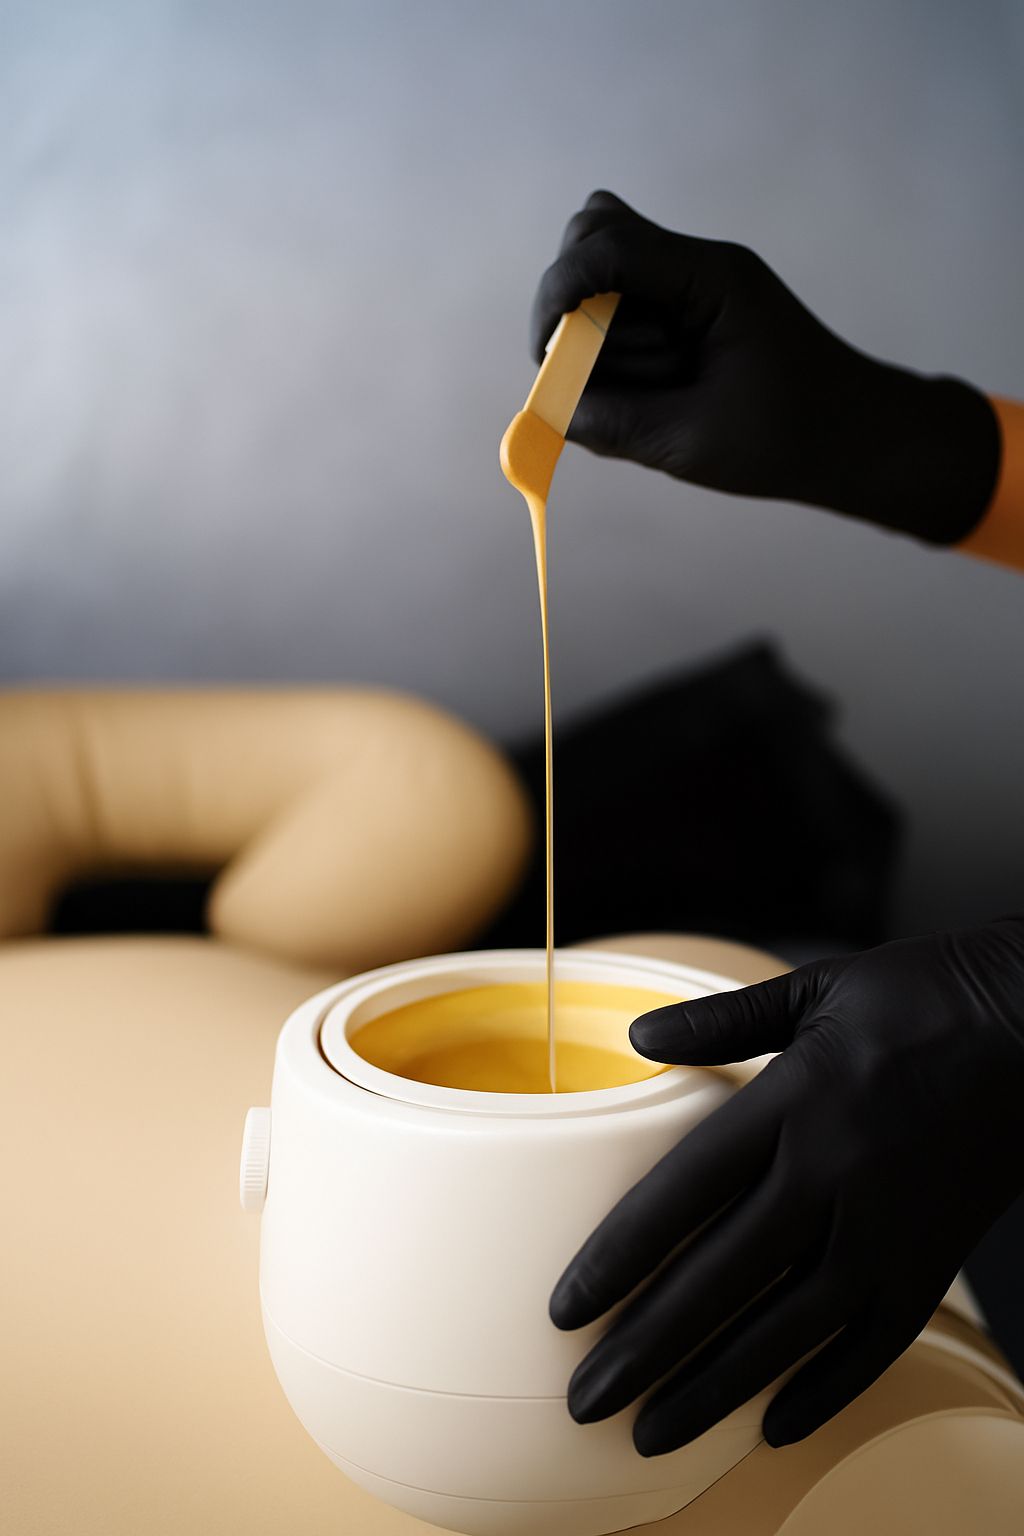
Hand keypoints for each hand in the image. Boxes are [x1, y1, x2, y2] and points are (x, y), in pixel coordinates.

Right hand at [532, 190, 998, 542]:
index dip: (558, 294)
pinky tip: (649, 386)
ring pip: (604, 267)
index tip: (545, 357)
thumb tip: (551, 407)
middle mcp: (700, 263)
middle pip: (595, 233)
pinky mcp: (693, 307)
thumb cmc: (791, 439)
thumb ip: (615, 422)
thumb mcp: (692, 442)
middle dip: (574, 305)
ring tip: (649, 391)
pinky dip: (617, 343)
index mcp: (710, 277)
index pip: (606, 245)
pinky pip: (627, 303)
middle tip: (600, 373)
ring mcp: (697, 281)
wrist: (859, 436)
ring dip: (600, 330)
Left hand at [550, 919, 1023, 1452]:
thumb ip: (722, 1019)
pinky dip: (823, 1390)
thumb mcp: (817, 988)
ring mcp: (888, 1228)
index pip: (683, 1194)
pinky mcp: (934, 1262)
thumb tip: (638, 1035)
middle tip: (585, 1400)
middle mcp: (834, 1174)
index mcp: (795, 1101)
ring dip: (714, 1386)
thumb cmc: (923, 996)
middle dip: (646, 1347)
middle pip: (720, 1278)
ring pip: (786, 1327)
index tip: (565, 1308)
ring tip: (653, 1432)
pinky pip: (871, 1343)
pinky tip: (772, 1426)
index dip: (619, 1257)